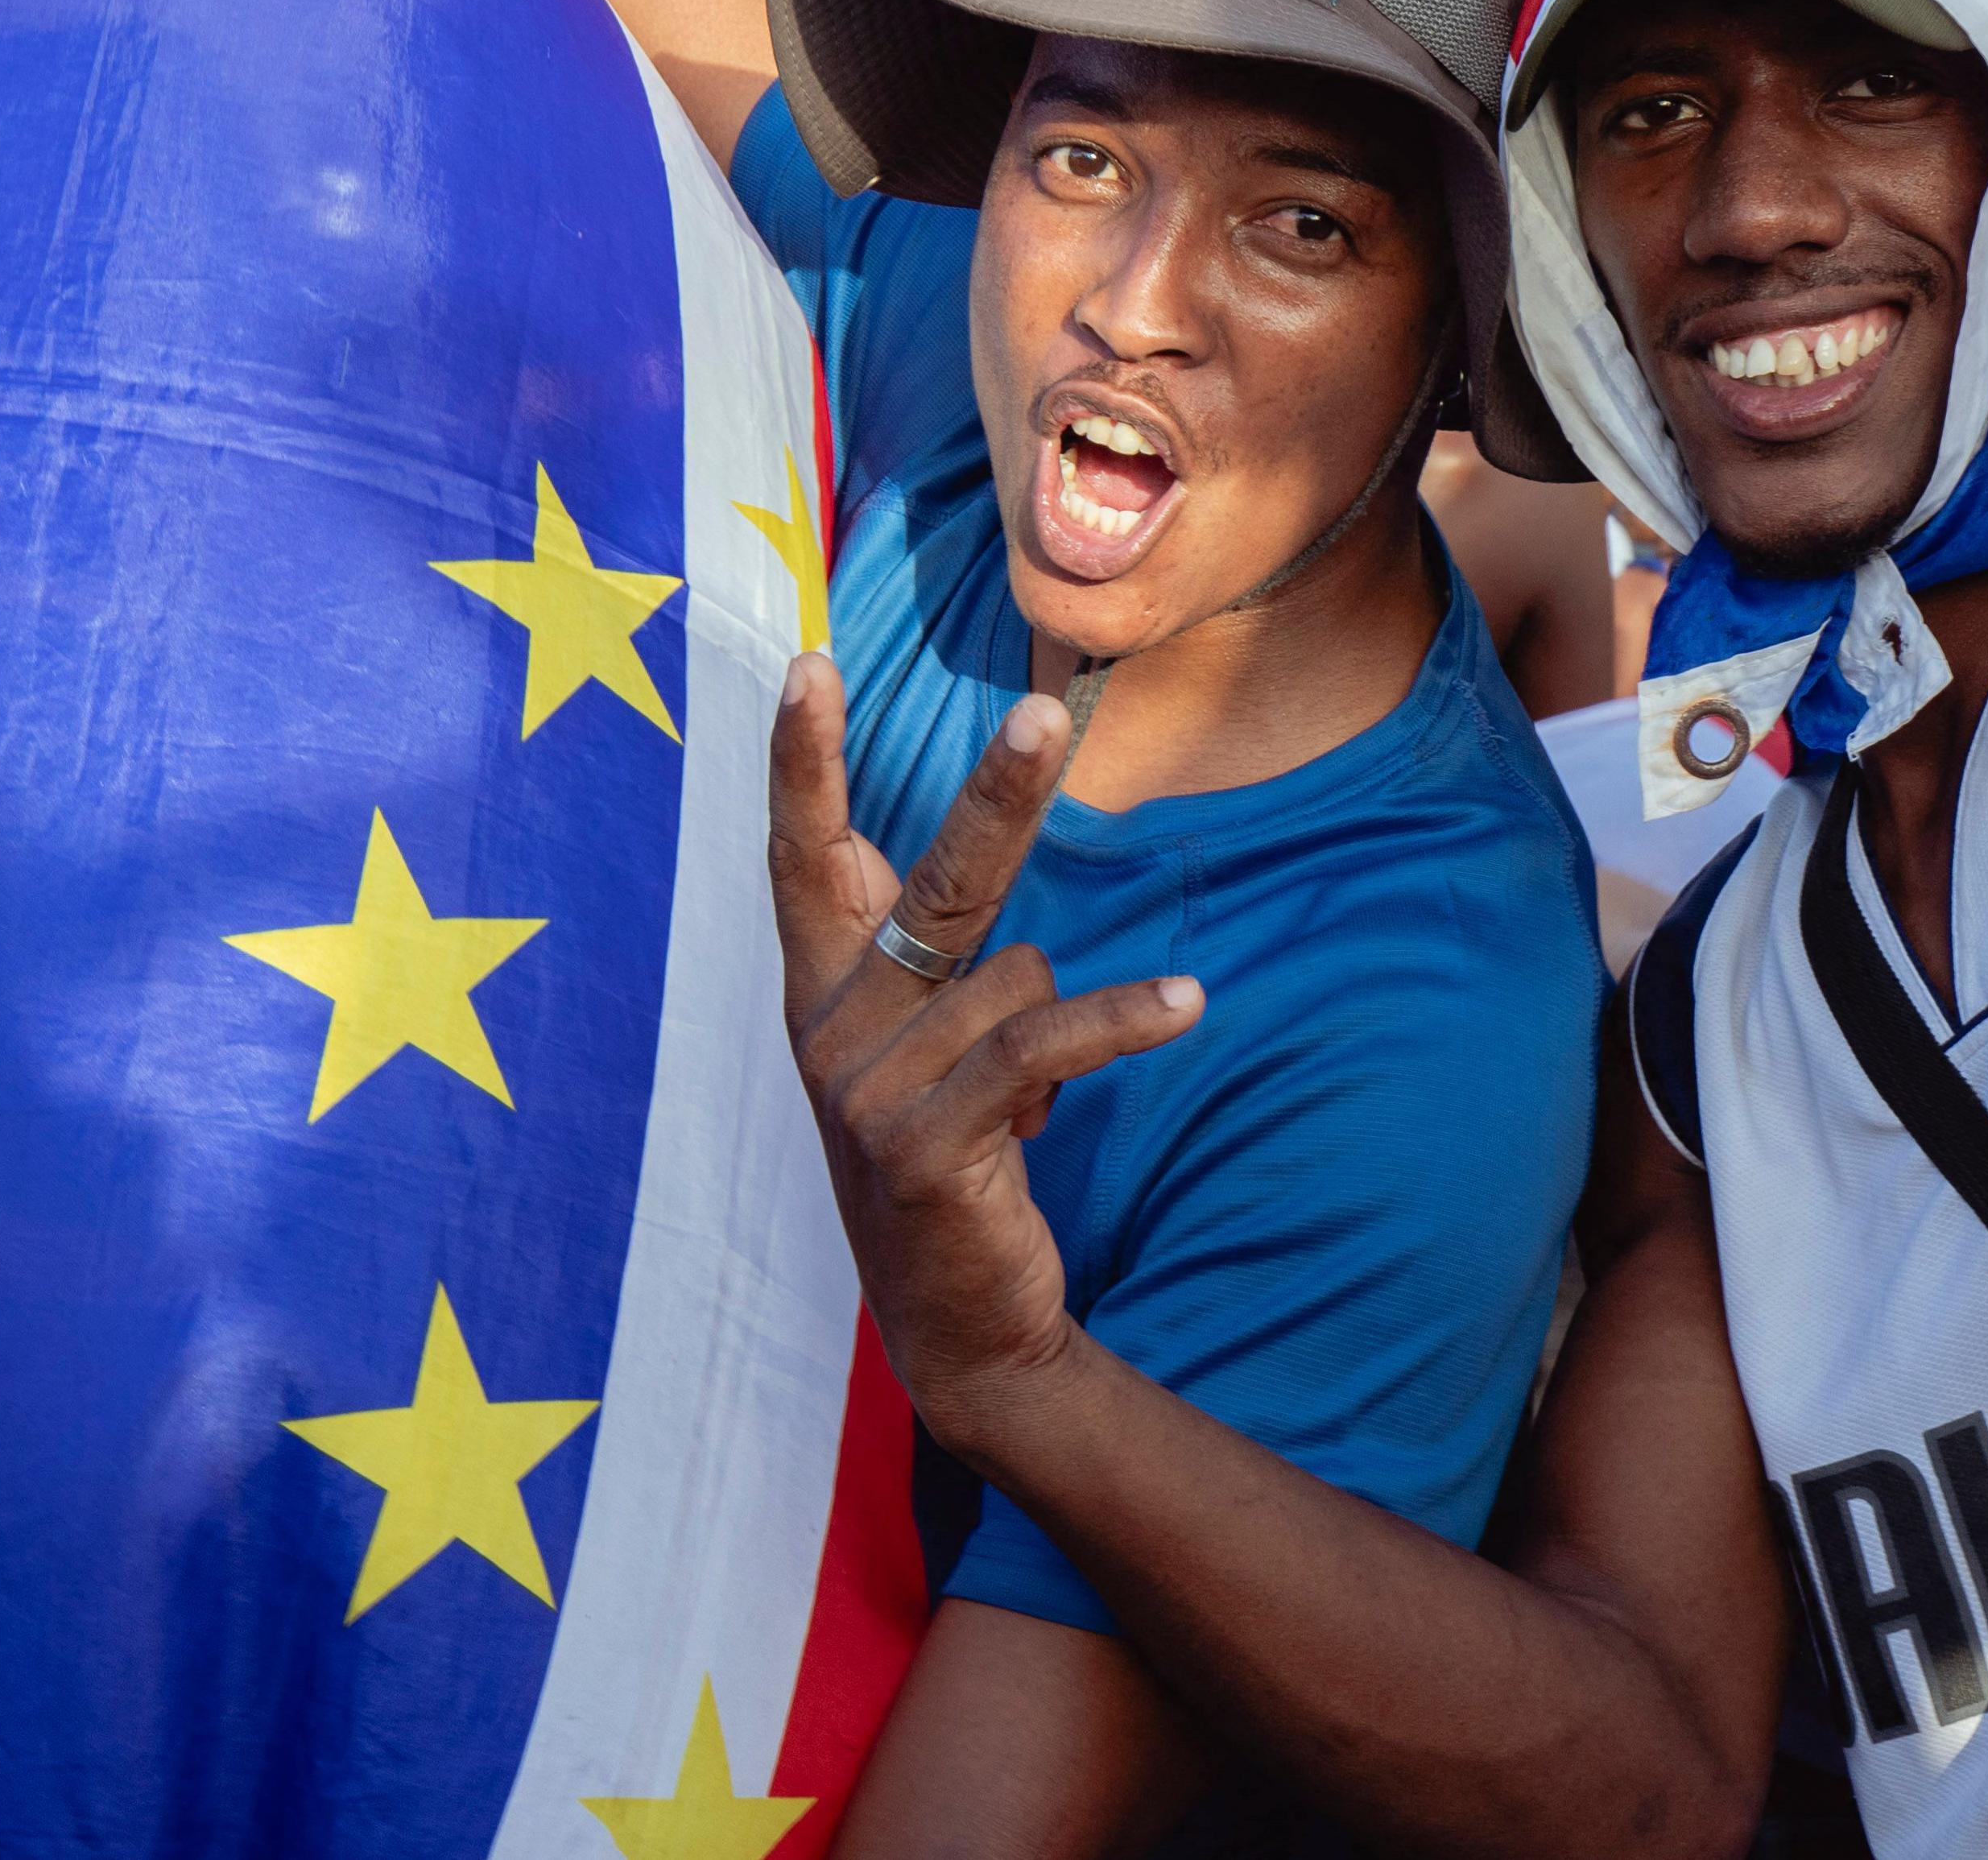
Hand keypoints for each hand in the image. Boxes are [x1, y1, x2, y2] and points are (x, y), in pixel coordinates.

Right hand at [767, 655, 1201, 1443]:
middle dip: (997, 793)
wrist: (957, 1323)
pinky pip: (1044, 1043)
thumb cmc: (950, 1157)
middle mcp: (831, 1029)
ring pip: (1017, 977)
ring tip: (1030, 1103)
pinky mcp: (925, 1142)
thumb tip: (1017, 933)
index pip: (804, 854)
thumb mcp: (927, 1054)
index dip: (803, 761)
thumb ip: (939, 969)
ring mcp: (869, 1089)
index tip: (806, 664)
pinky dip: (1121, 1020)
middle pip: (935, 884)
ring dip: (1060, 1027)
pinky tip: (1184, 1003)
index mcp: (822, 991)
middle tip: (1049, 706)